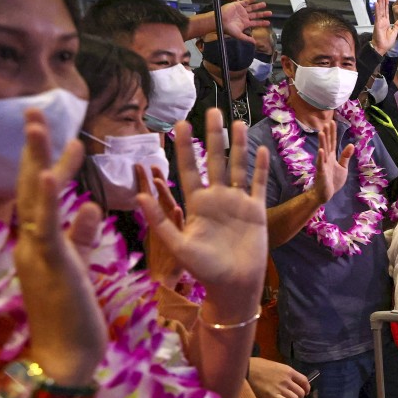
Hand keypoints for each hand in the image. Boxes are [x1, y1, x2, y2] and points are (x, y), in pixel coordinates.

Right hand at [13, 110, 107, 384]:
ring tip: (39, 126)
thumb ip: (83, 236)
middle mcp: (32, 241)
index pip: (44, 194)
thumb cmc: (75, 314)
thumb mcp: (80, 266)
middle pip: (30, 186)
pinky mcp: (50, 264)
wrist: (67, 355)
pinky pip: (47, 226)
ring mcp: (36, 251)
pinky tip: (49, 173)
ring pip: (34, 197)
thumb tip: (92, 207)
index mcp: (41, 242)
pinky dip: (48, 198)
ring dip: (37, 159)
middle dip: (35, 148)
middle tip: (35, 112)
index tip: (68, 138)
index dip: (54, 164)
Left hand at [137, 109, 269, 323]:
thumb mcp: (177, 246)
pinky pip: (259, 185)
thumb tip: (137, 195)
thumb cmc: (204, 270)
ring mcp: (237, 203)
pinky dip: (260, 168)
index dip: (185, 147)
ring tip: (238, 123)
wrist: (234, 285)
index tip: (180, 123)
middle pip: (214, 160)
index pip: (189, 169)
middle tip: (212, 111)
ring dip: (238, 146)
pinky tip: (260, 150)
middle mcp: (217, 198)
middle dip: (213, 136)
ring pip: (238, 167)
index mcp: (196, 204)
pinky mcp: (256, 210)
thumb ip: (159, 220)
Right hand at [220, 0, 271, 41]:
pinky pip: (245, 1)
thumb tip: (255, 43)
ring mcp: (241, 10)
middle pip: (256, 14)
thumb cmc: (228, 28)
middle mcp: (244, 16)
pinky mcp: (237, 4)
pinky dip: (250, 0)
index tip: (268, 22)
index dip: (262, 23)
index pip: (256, 23)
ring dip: (258, 6)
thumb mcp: (238, 35)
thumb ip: (247, 38)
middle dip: (263, 14)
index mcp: (245, 23)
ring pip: (252, 7)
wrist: (219, 21)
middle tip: (270, 13)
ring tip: (264, 4)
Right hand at [248, 358, 310, 397]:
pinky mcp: (273, 396)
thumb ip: (283, 374)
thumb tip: (287, 382)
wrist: (247, 369)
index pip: (304, 380)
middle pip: (301, 391)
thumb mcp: (275, 366)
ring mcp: (280, 388)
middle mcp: (287, 379)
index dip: (307, 388)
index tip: (306, 392)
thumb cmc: (258, 366)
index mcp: (288, 371)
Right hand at [310, 120, 354, 205]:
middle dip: (327, 134)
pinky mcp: (321, 173)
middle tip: (326, 123)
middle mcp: (326, 158)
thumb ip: (346, 156)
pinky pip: (321, 164)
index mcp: (332, 157)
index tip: (332, 122)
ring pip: (323, 151)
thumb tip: (351, 144)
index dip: (333, 133)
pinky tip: (321, 150)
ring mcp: (323, 165)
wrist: (326, 194)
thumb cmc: (333, 180)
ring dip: (322, 142)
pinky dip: (321, 157)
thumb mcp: (343, 168)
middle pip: (327, 144)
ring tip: (322, 132)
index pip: (332, 142)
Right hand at [372, 0, 397, 55]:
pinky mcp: (377, 24)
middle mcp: (382, 21)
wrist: (382, 47)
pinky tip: (377, 3)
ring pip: (379, 10)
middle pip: (382, 9)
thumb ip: (397, 25)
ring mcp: (379, 22)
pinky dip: (377, 9)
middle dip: (382, 1)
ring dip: (379, 2)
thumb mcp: (395, 32)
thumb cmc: (386, 42)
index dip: (386, 5)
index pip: (386, 11)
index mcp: (386, 23)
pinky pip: (377, 16)